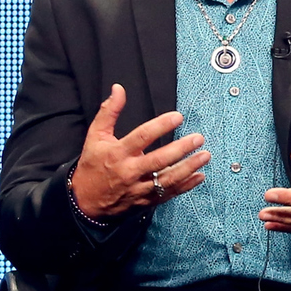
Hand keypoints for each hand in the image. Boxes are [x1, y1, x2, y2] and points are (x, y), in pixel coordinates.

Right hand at [69, 84, 207, 219]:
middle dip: (181, 149)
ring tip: (205, 156)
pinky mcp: (145, 202)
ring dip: (188, 168)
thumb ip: (109, 112)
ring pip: (167, 180)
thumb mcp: (95, 136)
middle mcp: (129, 172)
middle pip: (159, 160)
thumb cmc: (92, 165)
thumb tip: (119, 89)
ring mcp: (138, 189)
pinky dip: (186, 186)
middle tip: (199, 138)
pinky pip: (168, 194)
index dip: (160, 126)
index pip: (142, 137)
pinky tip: (199, 176)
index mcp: (118, 153)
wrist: (84, 202)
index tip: (178, 116)